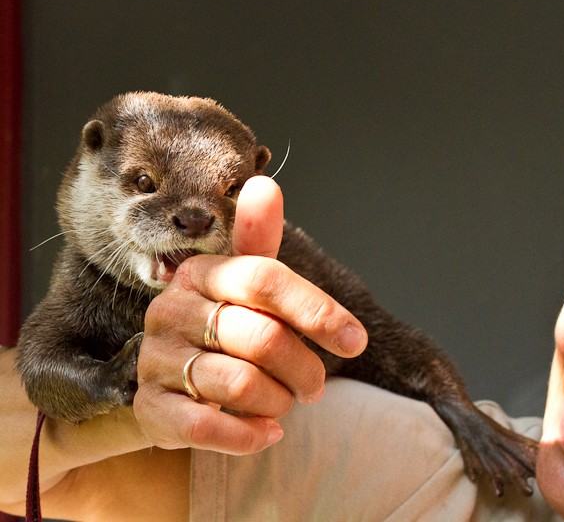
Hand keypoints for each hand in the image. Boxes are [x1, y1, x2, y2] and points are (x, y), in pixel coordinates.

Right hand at [133, 176, 367, 453]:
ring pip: (242, 384)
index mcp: (199, 273)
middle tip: (316, 384)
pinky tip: (268, 432)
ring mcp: (156, 359)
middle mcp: (170, 310)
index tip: (355, 341)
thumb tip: (265, 183)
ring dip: (281, 401)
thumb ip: (257, 239)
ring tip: (287, 401)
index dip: (318, 310)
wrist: (172, 376)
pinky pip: (207, 428)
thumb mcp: (241, 282)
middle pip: (262, 338)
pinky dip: (250, 435)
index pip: (265, 279)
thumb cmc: (221, 321)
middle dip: (305, 368)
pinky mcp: (152, 407)